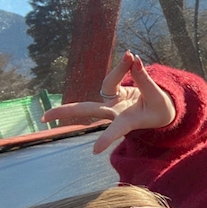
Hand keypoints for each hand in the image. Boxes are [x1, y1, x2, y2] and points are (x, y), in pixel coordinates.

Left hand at [42, 51, 176, 153]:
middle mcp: (115, 113)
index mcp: (128, 121)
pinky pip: (114, 76)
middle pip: (87, 110)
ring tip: (131, 56)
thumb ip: (144, 79)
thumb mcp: (157, 96)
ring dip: (118, 70)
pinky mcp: (113, 92)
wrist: (161, 110)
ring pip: (107, 83)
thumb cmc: (159, 109)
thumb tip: (133, 58)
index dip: (107, 139)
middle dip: (66, 111)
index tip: (95, 151)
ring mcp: (111, 102)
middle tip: (44, 117)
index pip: (116, 130)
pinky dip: (123, 67)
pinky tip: (131, 59)